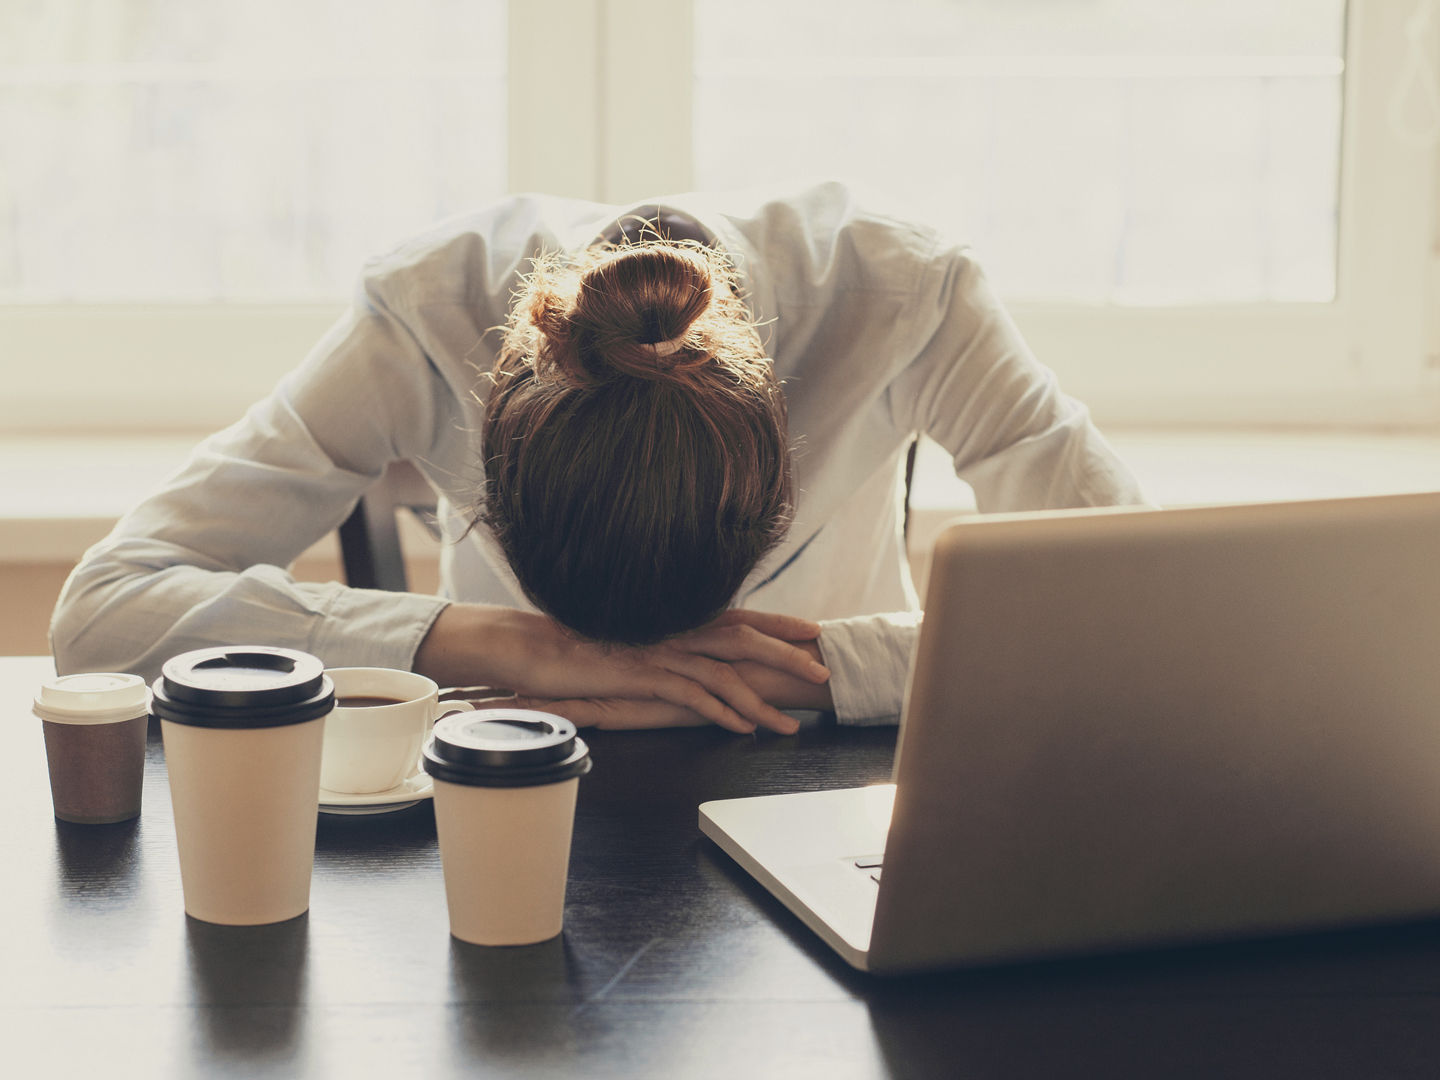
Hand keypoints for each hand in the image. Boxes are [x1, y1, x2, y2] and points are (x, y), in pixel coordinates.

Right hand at [505, 640, 834, 731]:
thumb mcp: (631, 642)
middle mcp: (673, 629)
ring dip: (762, 699)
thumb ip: (663, 646)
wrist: (532, 646)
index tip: (810, 629)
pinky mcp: (642, 675)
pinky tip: (742, 729)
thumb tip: (690, 659)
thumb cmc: (578, 647)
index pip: (736, 615)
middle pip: (744, 636)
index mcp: (674, 618)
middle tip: (822, 670)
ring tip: (790, 723)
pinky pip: (692, 695)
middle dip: (787, 654)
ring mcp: (660, 651)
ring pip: (725, 672)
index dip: (776, 621)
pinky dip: (722, 712)